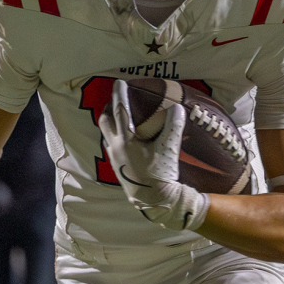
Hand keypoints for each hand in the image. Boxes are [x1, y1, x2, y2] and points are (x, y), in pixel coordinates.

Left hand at [97, 80, 208, 232]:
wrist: (155, 201)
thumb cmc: (161, 175)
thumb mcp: (169, 149)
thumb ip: (173, 126)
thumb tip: (178, 108)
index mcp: (126, 141)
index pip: (121, 111)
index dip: (120, 95)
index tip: (119, 82)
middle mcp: (116, 148)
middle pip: (106, 121)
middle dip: (110, 107)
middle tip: (116, 98)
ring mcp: (114, 158)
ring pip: (106, 134)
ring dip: (110, 122)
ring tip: (117, 116)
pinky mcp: (117, 167)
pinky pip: (110, 145)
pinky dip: (113, 136)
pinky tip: (122, 138)